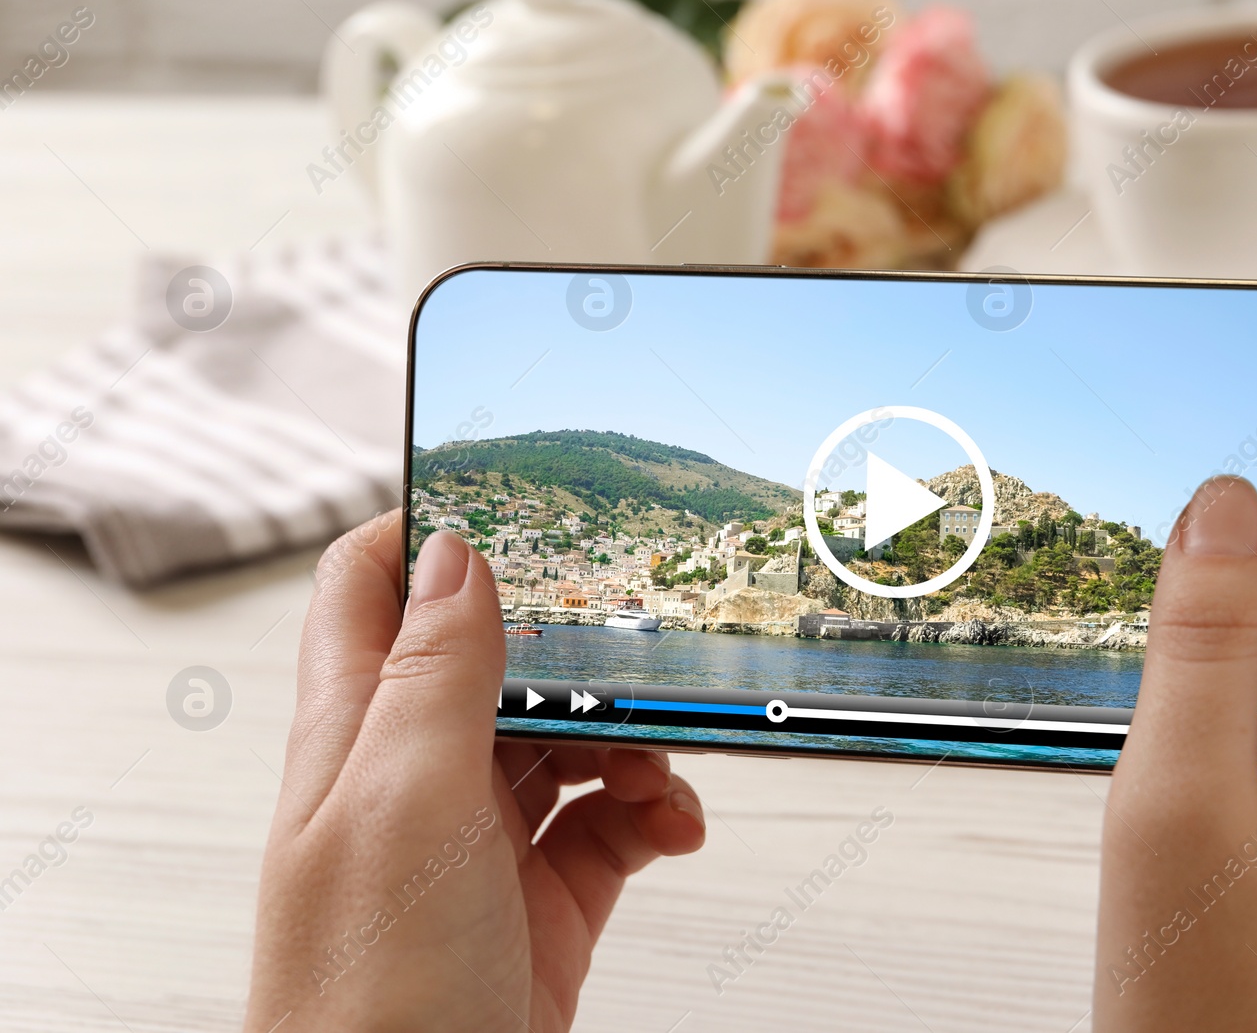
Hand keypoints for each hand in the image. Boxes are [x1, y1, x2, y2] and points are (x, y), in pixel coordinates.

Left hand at [245, 515, 705, 1031]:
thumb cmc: (372, 1000)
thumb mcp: (404, 804)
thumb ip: (432, 673)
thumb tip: (455, 552)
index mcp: (357, 734)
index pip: (369, 588)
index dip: (429, 529)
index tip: (520, 498)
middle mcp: (415, 778)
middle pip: (498, 660)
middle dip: (575, 646)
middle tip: (638, 643)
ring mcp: (480, 843)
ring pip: (568, 739)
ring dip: (631, 736)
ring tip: (663, 764)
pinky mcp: (539, 902)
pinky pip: (610, 824)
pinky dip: (654, 812)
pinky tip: (674, 826)